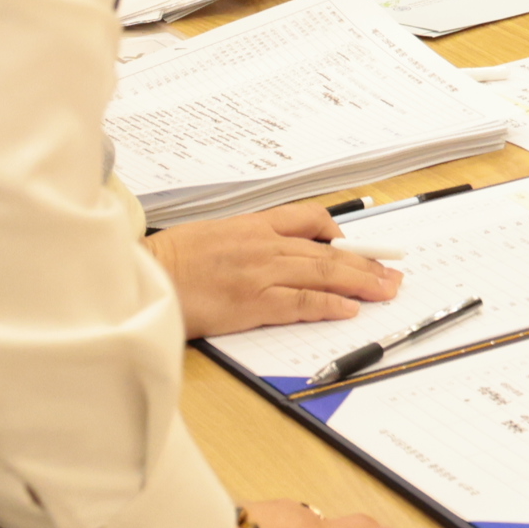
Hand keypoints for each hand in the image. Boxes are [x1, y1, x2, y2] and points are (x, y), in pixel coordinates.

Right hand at [148, 203, 401, 338]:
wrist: (136, 275)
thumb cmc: (167, 262)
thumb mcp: (209, 236)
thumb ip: (244, 242)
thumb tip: (274, 255)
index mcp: (251, 224)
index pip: (310, 218)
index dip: (341, 233)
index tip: (360, 245)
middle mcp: (262, 243)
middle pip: (327, 250)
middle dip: (365, 262)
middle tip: (392, 274)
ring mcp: (259, 272)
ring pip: (323, 274)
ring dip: (360, 283)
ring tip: (386, 291)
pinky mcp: (251, 302)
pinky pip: (301, 303)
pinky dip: (329, 305)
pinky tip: (349, 309)